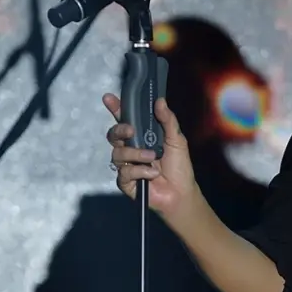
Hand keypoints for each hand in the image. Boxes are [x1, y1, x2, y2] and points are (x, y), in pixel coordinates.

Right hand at [102, 94, 196, 217]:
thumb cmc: (179, 166)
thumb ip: (168, 121)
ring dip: (136, 154)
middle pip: (113, 135)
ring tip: (152, 157)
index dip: (116, 109)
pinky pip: (124, 172)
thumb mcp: (177, 140)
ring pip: (118, 154)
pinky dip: (140, 171)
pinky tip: (152, 173)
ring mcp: (126, 165)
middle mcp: (130, 149)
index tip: (110, 98)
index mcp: (141, 137)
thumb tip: (160, 101)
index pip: (125, 120)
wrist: (182, 192)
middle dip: (119, 130)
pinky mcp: (126, 182)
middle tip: (130, 131)